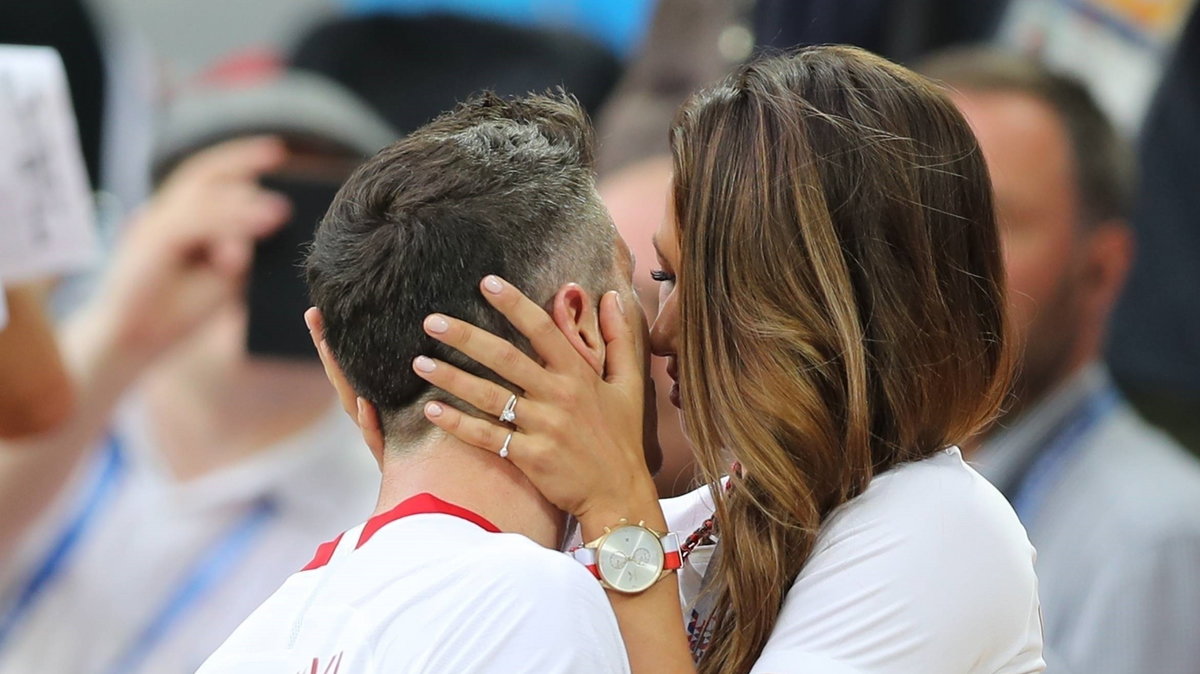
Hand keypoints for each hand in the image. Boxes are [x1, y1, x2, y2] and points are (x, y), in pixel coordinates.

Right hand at [88, 136, 289, 364]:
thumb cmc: (176, 311)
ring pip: (200, 199)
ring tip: (279, 212)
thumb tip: (274, 220)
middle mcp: (163, 214)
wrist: (133, 342)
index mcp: (179, 217)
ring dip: (241, 205)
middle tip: (277, 154)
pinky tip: (249, 236)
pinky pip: (190, 224)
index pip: (209, 177)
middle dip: (240, 161)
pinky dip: (222, 226)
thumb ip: (242, 249)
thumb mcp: (223, 278)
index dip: (240, 160)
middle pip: (202, 174)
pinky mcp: (149, 244)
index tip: (277, 152)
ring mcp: (153, 225)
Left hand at [412, 275, 662, 533]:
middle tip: (431, 321)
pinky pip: (487, 437)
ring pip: (489, 397)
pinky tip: (431, 411)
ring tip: (419, 363)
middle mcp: (558, 397)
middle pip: (505, 358)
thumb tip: (612, 296)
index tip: (487, 283)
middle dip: (466, 337)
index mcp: (579, 374)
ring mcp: (543, 428)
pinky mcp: (530, 457)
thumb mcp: (630, 385)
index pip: (543, 329)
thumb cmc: (622, 439)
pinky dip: (458, 424)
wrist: (620, 495)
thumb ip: (619, 338)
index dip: (514, 304)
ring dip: (451, 378)